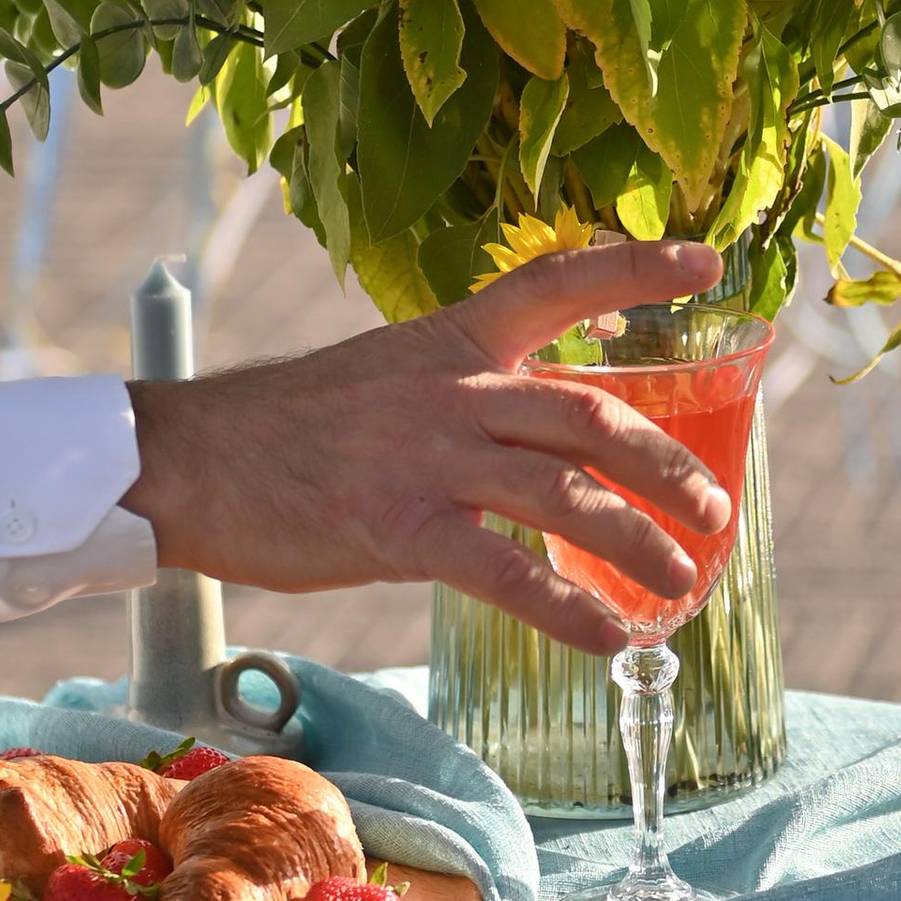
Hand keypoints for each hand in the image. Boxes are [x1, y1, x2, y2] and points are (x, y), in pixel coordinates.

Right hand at [126, 240, 733, 654]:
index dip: (635, 268)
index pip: (557, 282)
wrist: (185, 460)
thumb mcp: (386, 378)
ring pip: (564, 494)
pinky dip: (567, 608)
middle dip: (666, 464)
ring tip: (681, 581)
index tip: (706, 262)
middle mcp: (453, 389)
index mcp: (452, 339)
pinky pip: (505, 572)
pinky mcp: (398, 526)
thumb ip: (461, 396)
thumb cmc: (285, 428)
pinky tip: (608, 638)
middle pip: (589, 414)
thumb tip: (536, 436)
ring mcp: (428, 458)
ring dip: (636, 541)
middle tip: (715, 509)